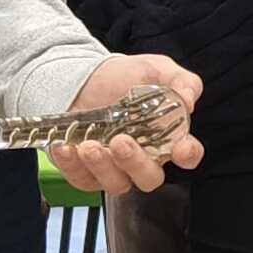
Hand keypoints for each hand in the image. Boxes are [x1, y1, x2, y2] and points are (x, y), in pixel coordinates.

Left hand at [46, 56, 205, 193]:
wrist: (84, 77)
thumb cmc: (124, 76)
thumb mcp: (157, 69)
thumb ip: (181, 81)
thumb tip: (188, 100)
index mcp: (167, 138)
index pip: (187, 154)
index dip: (187, 155)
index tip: (180, 148)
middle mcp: (143, 158)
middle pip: (149, 177)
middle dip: (135, 163)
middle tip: (121, 141)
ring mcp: (114, 168)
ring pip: (115, 183)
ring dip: (102, 167)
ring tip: (88, 145)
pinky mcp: (86, 172)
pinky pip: (81, 179)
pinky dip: (71, 166)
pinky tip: (64, 146)